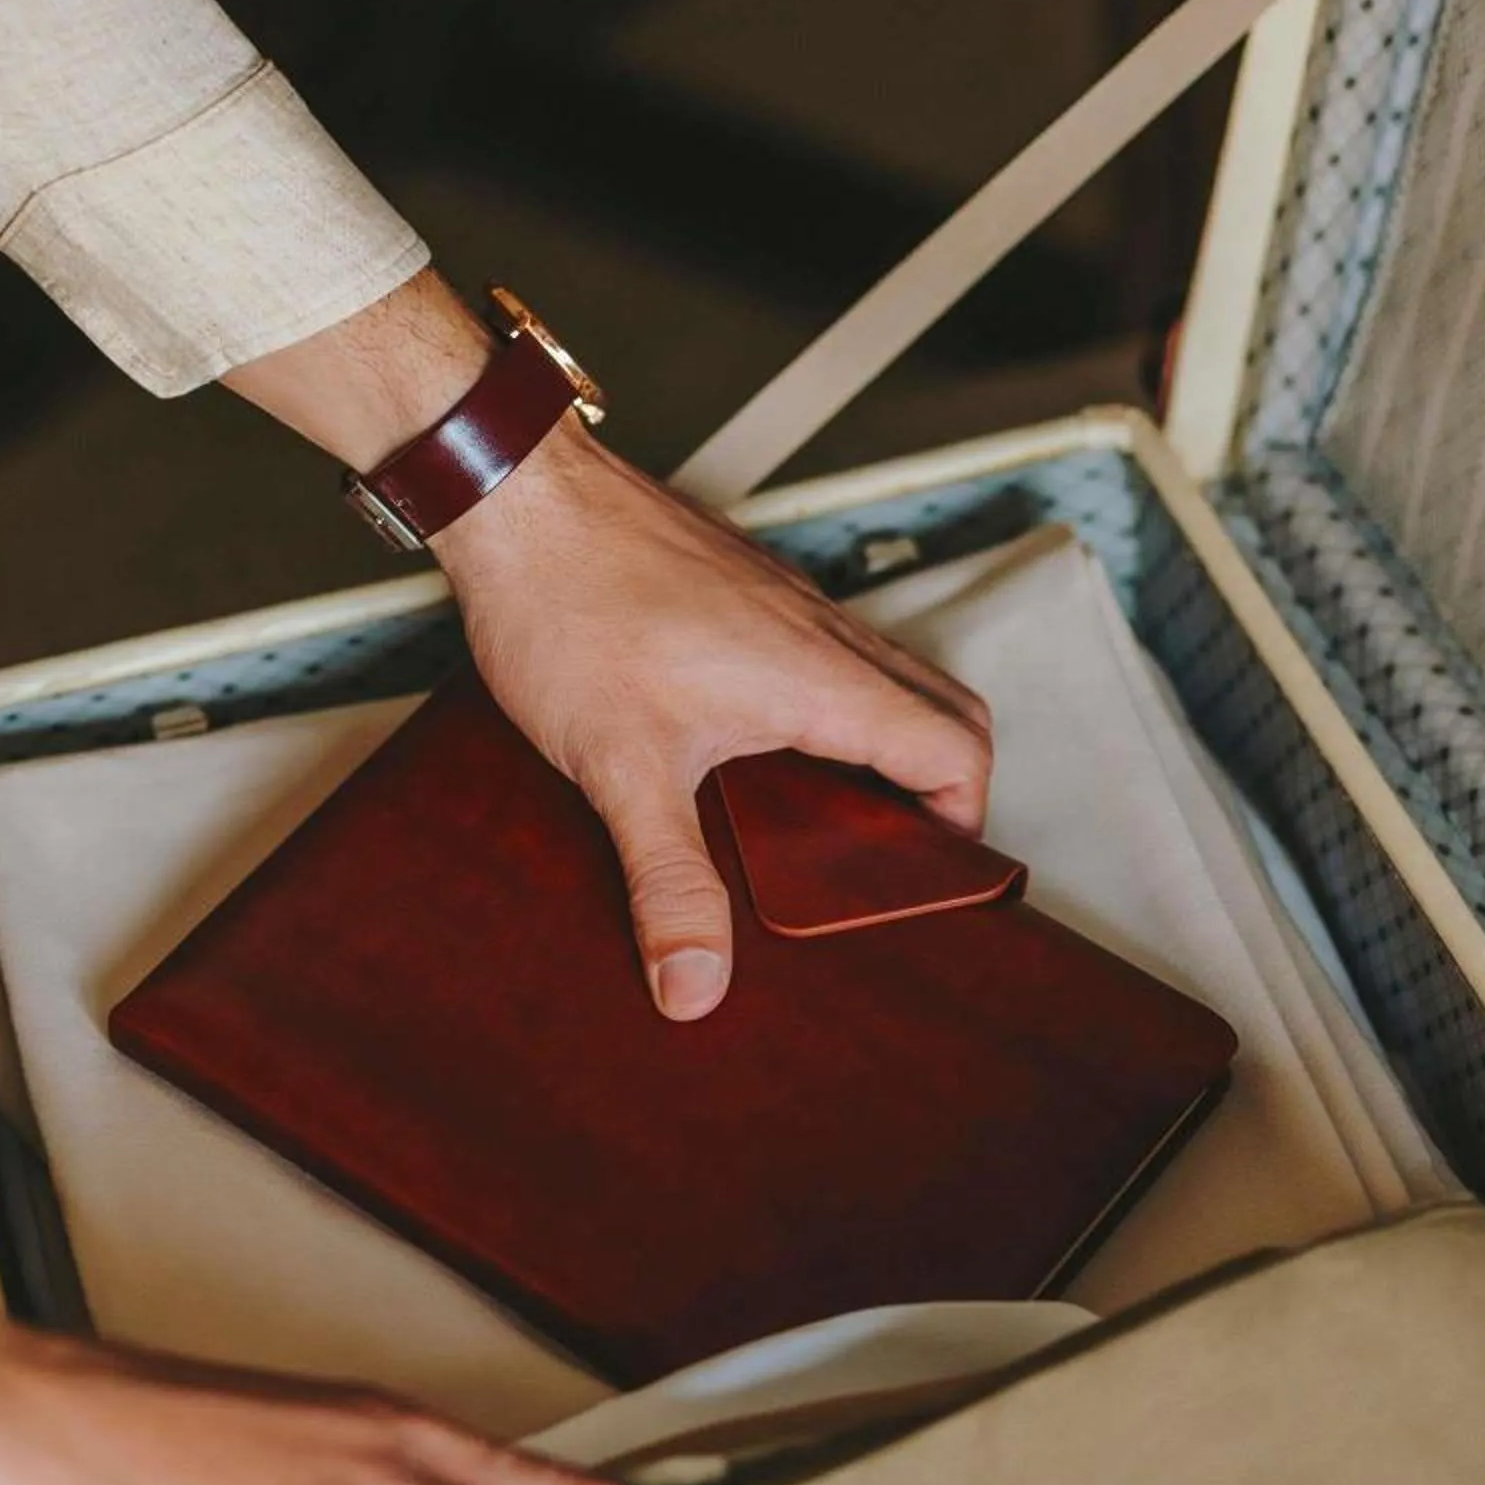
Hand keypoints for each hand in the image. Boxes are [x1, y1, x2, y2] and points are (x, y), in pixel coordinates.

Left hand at [224, 271, 992, 1020]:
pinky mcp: (746, 591)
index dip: (964, 820)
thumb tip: (696, 984)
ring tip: (831, 812)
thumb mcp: (622, 771)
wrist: (520, 499)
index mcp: (822, 679)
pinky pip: (831, 649)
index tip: (926, 872)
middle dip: (944, 784)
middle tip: (894, 852)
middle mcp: (824, 633)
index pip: (956, 746)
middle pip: (945, 707)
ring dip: (889, 740)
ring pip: (889, 673)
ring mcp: (787, 605)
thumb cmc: (571, 608)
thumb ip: (669, 882)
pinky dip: (835, 702)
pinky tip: (757, 745)